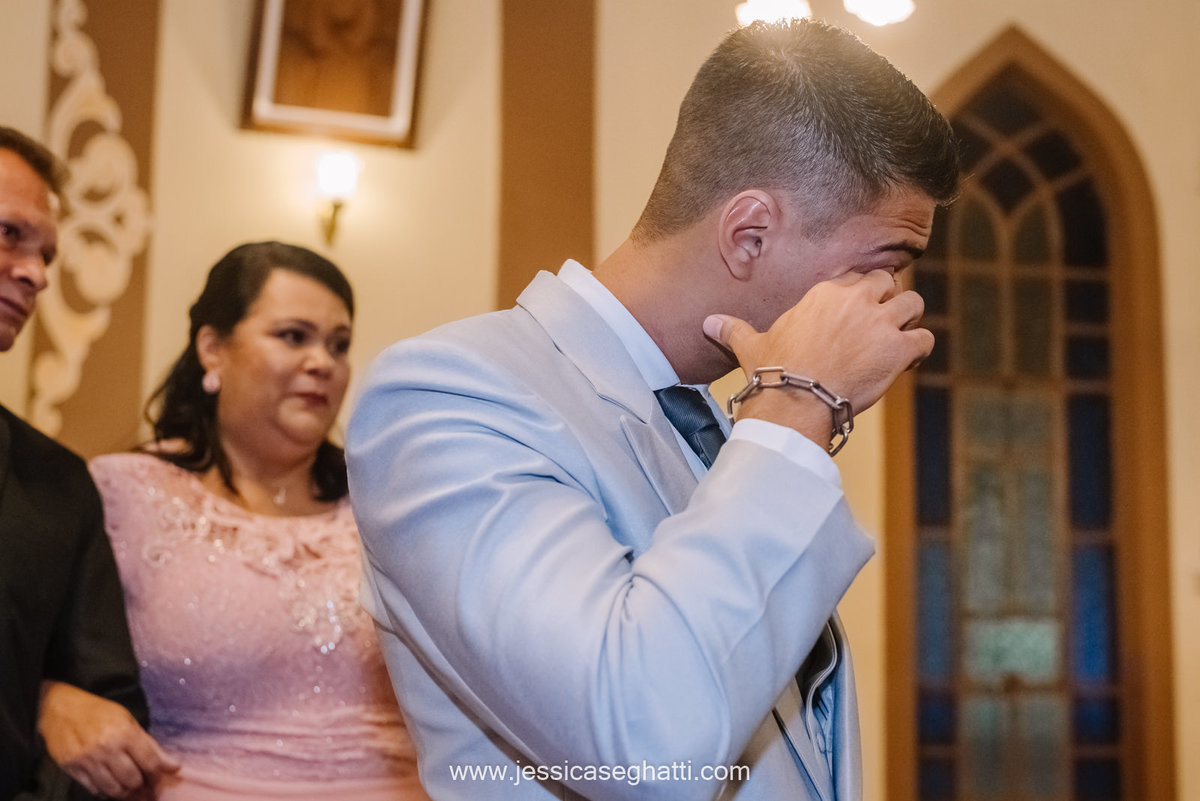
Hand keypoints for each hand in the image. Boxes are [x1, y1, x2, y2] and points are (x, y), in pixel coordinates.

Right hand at [38, 681, 179, 798]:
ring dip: (127, 794)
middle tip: (149, 789)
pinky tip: (114, 789)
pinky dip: (107, 793)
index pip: (150, 762)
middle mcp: (107, 749)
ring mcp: (87, 761)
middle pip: (133, 780)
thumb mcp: (128, 720)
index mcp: (124, 733)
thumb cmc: (99, 712)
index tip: (169, 775)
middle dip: (144, 788)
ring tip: (134, 792)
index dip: (161, 773)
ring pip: (114, 790)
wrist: (61, 709)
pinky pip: (94, 790)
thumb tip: (169, 764)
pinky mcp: (72, 770)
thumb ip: (147, 743)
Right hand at [703, 269, 932, 442]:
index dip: (860, 294)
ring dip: (909, 320)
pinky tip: (909, 360)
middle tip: (881, 324)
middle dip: (888, 301)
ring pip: (914, 304)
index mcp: (825, 292)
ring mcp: (880, 322)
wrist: (794, 401)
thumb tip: (708, 323)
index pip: (856, 278)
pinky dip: (920, 348)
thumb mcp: (752, 345)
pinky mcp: (898, 348)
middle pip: (888, 283)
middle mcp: (856, 300)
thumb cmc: (774, 373)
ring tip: (900, 339)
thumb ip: (735, 329)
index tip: (857, 312)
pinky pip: (924, 338)